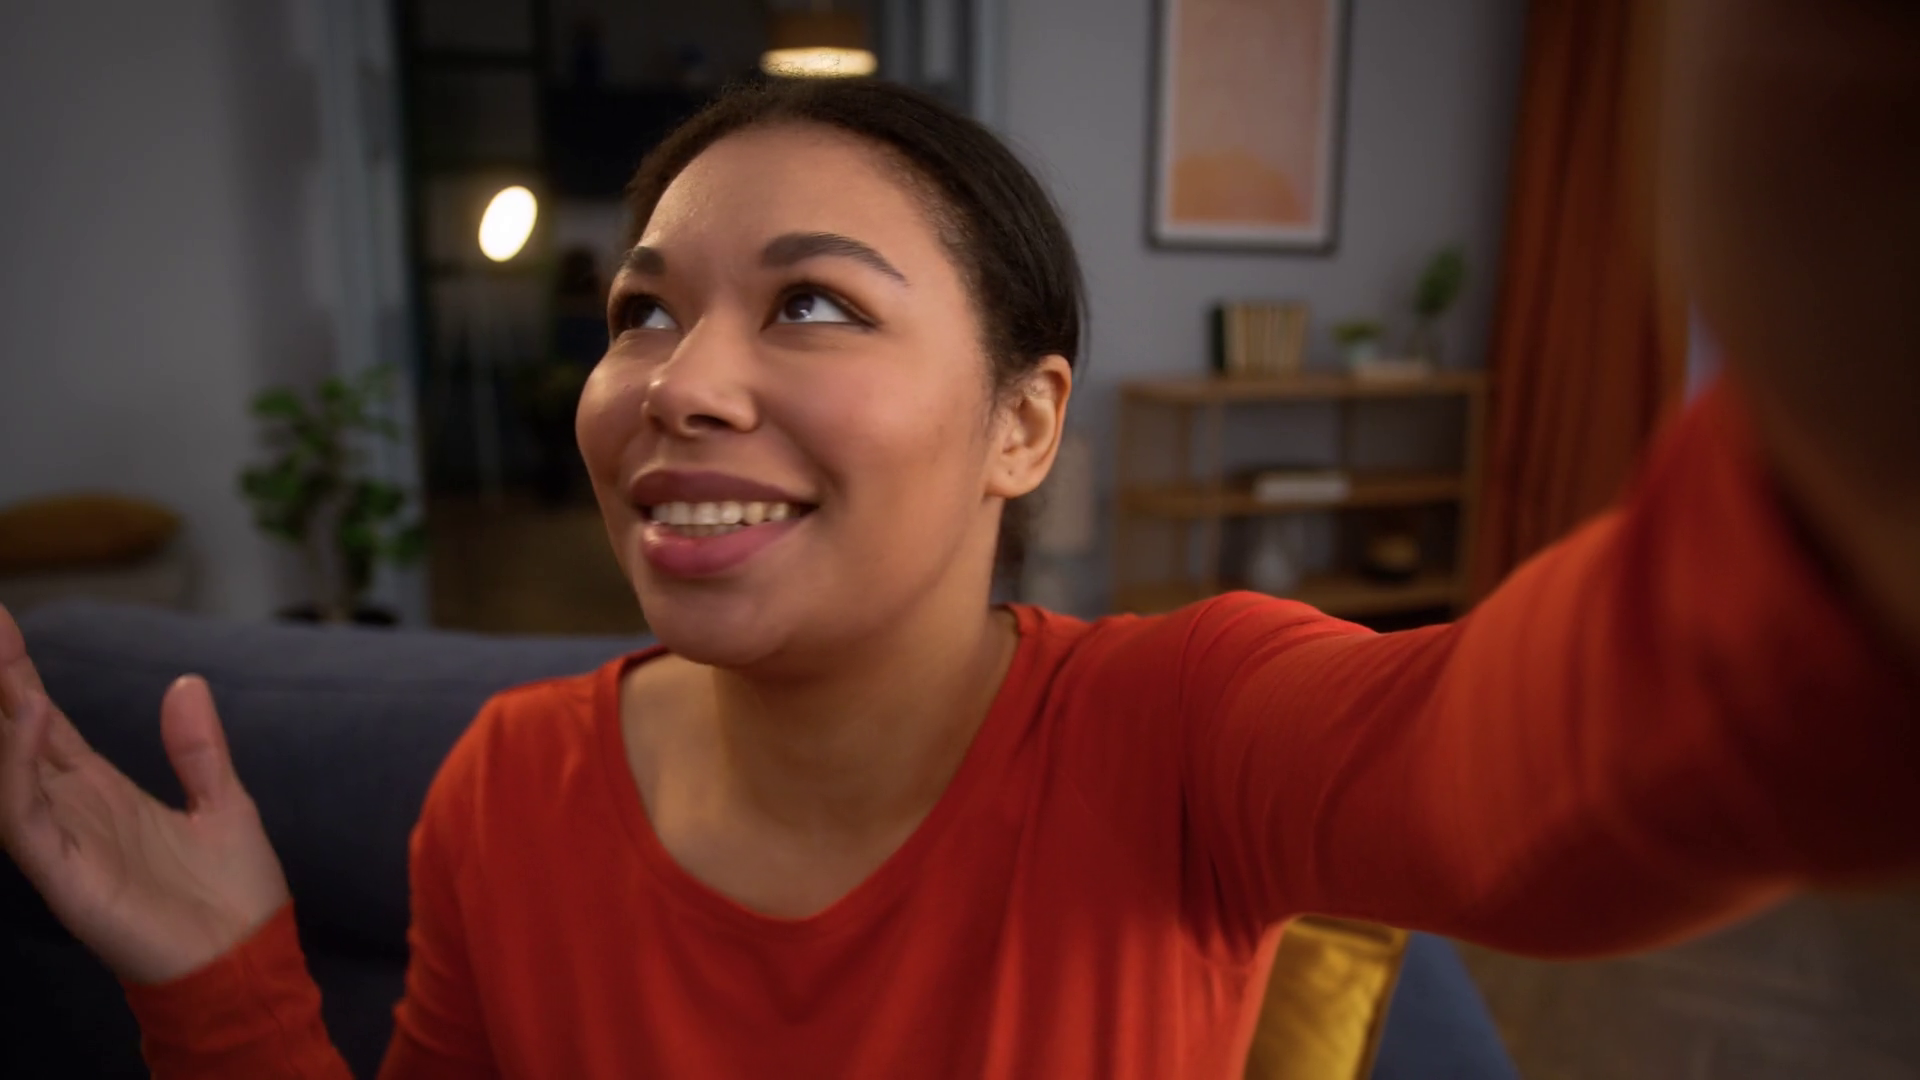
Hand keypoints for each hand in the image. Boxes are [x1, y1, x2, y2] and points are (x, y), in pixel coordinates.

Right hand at [0, 604, 289, 984]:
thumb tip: (186, 683)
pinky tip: (31, 720)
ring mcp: (64, 843)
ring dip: (2, 720)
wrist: (247, 960)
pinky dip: (20, 770)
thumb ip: (198, 747)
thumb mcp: (223, 802)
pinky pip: (27, 818)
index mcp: (103, 793)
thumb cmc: (234, 895)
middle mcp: (73, 812)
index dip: (21, 678)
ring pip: (10, 773)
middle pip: (16, 738)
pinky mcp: (66, 876)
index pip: (47, 726)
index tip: (3, 624)